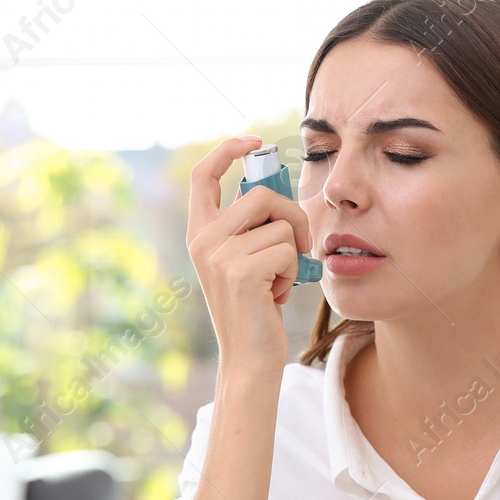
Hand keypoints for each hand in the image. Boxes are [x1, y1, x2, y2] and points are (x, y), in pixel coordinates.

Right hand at [187, 135, 314, 376]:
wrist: (249, 359)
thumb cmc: (256, 309)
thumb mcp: (245, 261)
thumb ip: (250, 227)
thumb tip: (274, 189)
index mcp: (199, 233)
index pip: (204, 175)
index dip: (228, 149)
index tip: (255, 140)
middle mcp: (202, 241)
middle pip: (262, 194)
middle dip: (294, 216)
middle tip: (300, 245)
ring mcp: (219, 256)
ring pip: (281, 224)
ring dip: (293, 252)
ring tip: (278, 279)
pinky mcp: (241, 272)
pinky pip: (287, 249)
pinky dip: (293, 271)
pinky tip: (277, 294)